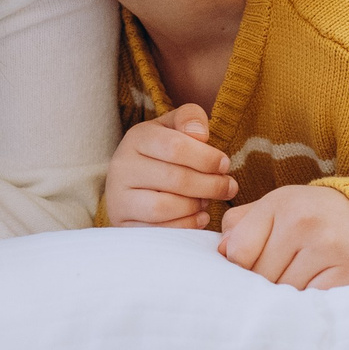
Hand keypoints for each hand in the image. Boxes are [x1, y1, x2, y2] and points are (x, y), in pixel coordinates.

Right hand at [104, 104, 236, 228]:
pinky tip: (199, 216)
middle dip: (210, 185)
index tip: (225, 164)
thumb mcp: (173, 127)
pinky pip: (160, 230)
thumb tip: (200, 134)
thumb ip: (190, 119)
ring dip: (196, 205)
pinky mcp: (124, 225)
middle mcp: (122, 167)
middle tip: (229, 187)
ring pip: (165, 207)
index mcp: (137, 138)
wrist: (131, 183)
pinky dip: (186, 225)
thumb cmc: (161, 153)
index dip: (207, 158)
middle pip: (175, 179)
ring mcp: (119, 198)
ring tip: (207, 200)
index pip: (175, 147)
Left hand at [219, 184, 348, 289]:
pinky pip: (312, 299)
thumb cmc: (310, 215)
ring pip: (285, 291)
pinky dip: (308, 299)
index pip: (238, 253)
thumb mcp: (275, 207)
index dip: (240, 267)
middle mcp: (304, 222)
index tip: (251, 266)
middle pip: (261, 276)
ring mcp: (329, 246)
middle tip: (277, 275)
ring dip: (285, 293)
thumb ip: (241, 225)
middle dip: (263, 282)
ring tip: (296, 279)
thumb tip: (221, 253)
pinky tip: (314, 284)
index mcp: (280, 203)